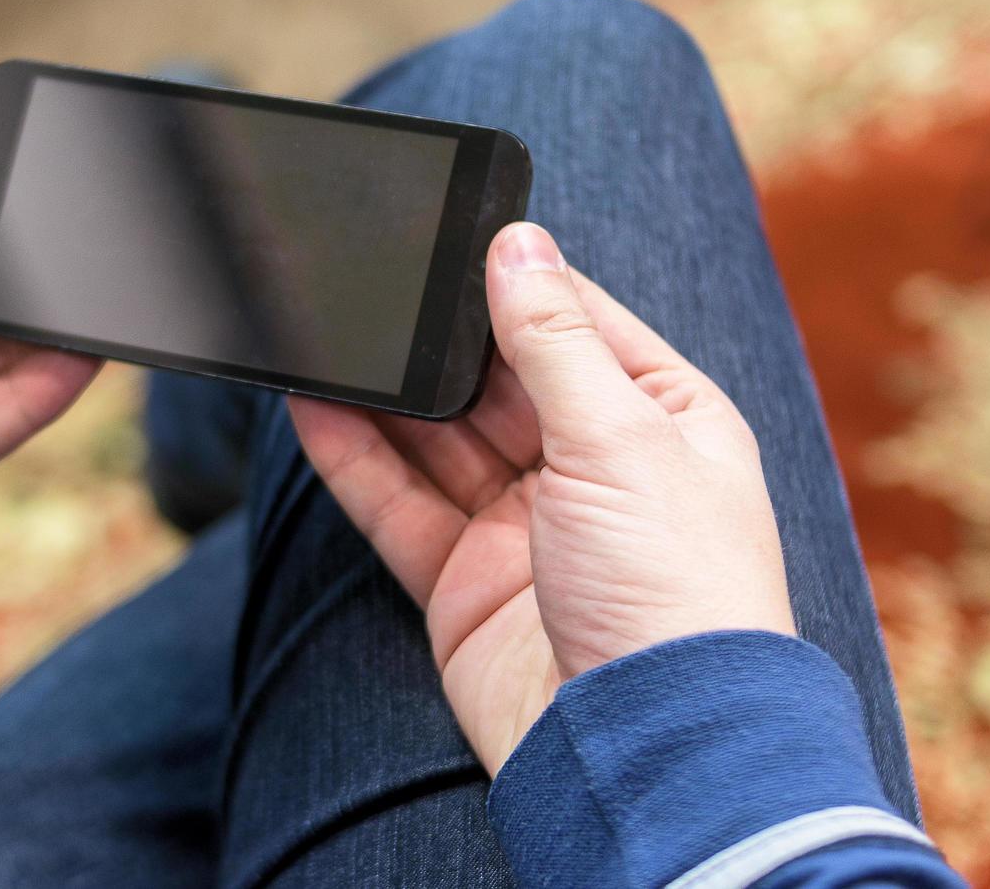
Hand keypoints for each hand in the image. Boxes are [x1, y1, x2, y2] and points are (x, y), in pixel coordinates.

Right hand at [290, 221, 793, 773]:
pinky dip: (356, 460)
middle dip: (441, 342)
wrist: (642, 751)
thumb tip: (519, 245)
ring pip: (440, 443)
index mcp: (664, 421)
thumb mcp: (621, 437)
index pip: (581, 326)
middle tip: (375, 288)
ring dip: (387, 397)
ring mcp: (527, 527)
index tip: (451, 238)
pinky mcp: (467, 581)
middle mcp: (596, 469)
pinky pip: (401, 506)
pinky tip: (314, 408)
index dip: (518, 284)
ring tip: (328, 339)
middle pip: (501, 382)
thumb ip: (555, 340)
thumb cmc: (674, 592)